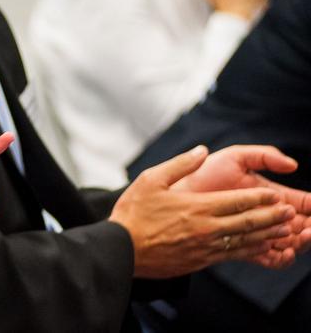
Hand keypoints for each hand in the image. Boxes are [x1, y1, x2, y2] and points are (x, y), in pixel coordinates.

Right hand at [110, 145, 293, 277]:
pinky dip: (252, 251)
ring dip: (268, 235)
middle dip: (272, 216)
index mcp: (196, 206)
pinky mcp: (202, 261)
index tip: (275, 195)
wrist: (121, 249)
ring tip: (286, 230)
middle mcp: (206, 228)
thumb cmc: (133, 213)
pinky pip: (234, 256)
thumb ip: (180, 164)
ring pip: (246, 241)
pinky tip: (262, 247)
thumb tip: (201, 150)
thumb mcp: (150, 179)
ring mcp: (206, 247)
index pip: (237, 201)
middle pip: (248, 222)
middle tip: (290, 212)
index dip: (260, 198)